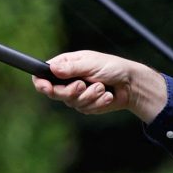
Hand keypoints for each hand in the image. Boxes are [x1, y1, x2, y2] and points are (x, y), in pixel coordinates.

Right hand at [31, 50, 166, 121]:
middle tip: (83, 85)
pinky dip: (98, 102)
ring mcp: (76, 94)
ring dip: (90, 95)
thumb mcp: (92, 64)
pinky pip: (85, 109)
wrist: (131, 84)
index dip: (41, 83)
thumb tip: (52, 69)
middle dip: (70, 91)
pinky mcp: (86, 105)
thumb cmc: (113, 68)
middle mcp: (68, 80)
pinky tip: (107, 95)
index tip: (46, 88)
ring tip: (102, 86)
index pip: (43, 75)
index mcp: (66, 65)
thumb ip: (72, 68)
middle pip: (54, 93)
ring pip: (71, 103)